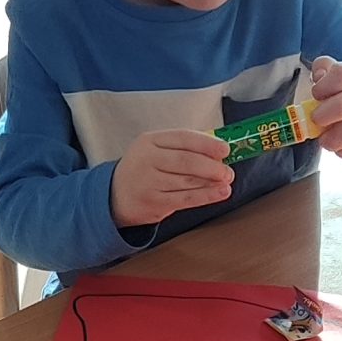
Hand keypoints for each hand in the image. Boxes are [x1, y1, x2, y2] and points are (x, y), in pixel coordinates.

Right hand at [112, 129, 232, 229]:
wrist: (114, 195)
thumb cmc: (143, 169)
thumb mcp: (156, 150)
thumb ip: (183, 148)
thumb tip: (218, 150)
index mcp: (150, 141)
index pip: (182, 138)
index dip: (207, 143)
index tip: (225, 149)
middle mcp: (147, 159)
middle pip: (185, 161)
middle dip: (211, 166)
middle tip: (228, 171)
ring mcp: (149, 182)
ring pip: (187, 181)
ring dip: (211, 182)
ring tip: (227, 182)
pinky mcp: (153, 202)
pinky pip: (185, 199)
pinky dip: (205, 196)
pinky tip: (219, 193)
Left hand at [309, 58, 341, 163]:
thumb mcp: (335, 75)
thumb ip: (322, 68)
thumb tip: (318, 75)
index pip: (341, 75)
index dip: (323, 86)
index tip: (317, 94)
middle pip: (341, 107)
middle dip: (320, 117)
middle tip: (316, 119)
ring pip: (340, 138)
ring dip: (327, 139)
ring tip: (327, 133)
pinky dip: (338, 150)